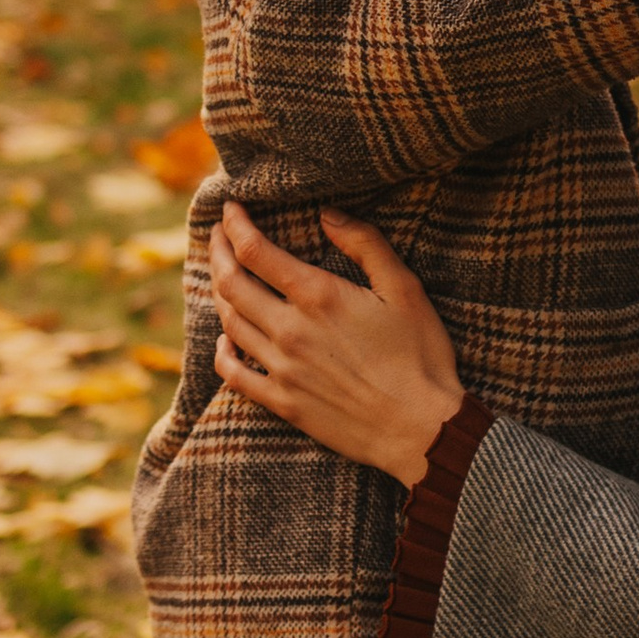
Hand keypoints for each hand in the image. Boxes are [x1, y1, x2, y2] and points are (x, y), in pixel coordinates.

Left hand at [209, 201, 463, 489]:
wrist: (422, 429)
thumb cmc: (421, 356)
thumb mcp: (405, 289)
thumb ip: (366, 244)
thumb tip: (328, 215)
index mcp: (318, 296)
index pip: (254, 251)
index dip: (235, 225)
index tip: (229, 209)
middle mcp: (290, 330)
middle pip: (231, 283)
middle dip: (218, 252)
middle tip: (216, 236)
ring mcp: (282, 369)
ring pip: (229, 323)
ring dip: (219, 294)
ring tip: (223, 277)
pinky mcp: (282, 403)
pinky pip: (233, 374)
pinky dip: (221, 352)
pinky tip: (225, 341)